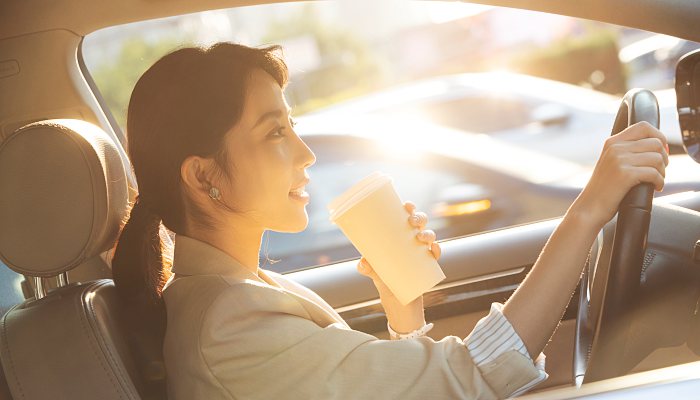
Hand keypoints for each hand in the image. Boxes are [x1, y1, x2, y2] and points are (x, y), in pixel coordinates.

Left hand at [356, 201, 440, 333]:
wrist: (397, 301)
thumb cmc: (384, 279)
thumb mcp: (374, 272)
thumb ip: (367, 267)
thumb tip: (363, 263)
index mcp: (398, 236)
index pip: (405, 217)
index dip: (409, 208)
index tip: (406, 205)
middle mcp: (411, 241)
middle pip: (420, 223)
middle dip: (419, 217)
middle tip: (412, 222)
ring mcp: (421, 252)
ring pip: (430, 236)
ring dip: (429, 233)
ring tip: (421, 238)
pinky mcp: (428, 265)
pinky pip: (436, 254)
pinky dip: (437, 250)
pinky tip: (434, 250)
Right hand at [571, 121, 668, 228]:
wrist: (589, 207)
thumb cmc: (604, 189)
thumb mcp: (612, 163)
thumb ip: (628, 151)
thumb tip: (658, 144)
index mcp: (612, 142)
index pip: (644, 126)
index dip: (659, 136)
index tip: (661, 151)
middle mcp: (615, 148)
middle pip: (655, 143)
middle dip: (664, 158)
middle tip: (659, 170)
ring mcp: (619, 160)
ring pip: (657, 158)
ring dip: (662, 171)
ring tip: (656, 180)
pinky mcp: (624, 174)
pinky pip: (654, 173)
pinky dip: (660, 182)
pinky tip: (656, 187)